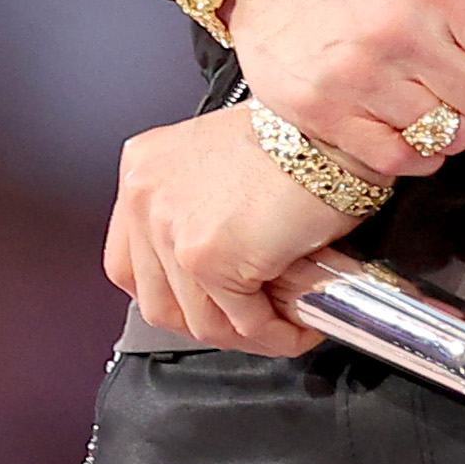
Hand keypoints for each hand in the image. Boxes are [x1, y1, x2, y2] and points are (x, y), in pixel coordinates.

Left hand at [104, 107, 352, 352]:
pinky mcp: (209, 257)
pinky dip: (276, 334)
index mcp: (143, 168)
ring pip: (200, 321)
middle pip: (158, 300)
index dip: (170, 295)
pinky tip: (299, 325)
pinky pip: (243, 323)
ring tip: (282, 325)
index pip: (128, 262)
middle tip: (251, 320)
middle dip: (210, 322)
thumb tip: (210, 270)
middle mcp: (146, 195)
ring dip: (246, 334)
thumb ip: (199, 207)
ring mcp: (171, 229)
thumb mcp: (222, 159)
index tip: (204, 304)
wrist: (336, 128)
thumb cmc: (298, 136)